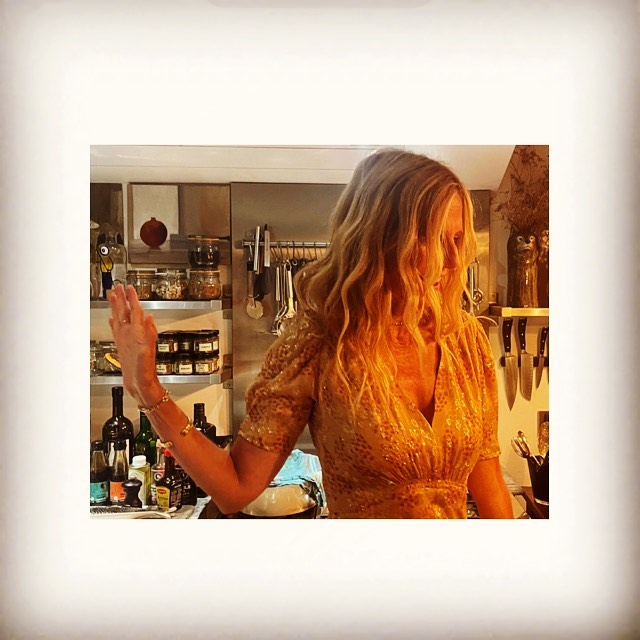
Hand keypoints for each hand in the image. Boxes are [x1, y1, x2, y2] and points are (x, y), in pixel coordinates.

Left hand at [108, 284, 163, 406]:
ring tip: (112, 296)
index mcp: (135, 332)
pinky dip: (113, 321)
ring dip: (115, 306)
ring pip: (117, 318)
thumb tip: (148, 317)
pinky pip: (115, 328)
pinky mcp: (119, 344)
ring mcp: (121, 338)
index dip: (132, 298)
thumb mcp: (151, 348)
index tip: (129, 288)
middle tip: (117, 287)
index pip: (134, 310)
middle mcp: (126, 333)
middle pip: (122, 312)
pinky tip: (112, 318)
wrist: (135, 381)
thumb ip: (150, 331)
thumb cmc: (143, 367)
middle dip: (120, 298)